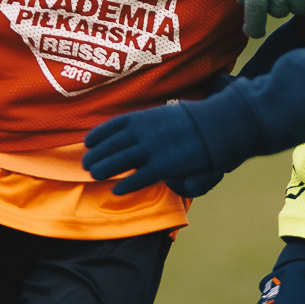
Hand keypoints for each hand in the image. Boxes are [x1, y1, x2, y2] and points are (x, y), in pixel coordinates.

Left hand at [83, 102, 219, 195]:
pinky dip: (125, 185)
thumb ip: (148, 124)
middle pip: (110, 146)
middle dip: (96, 156)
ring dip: (104, 169)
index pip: (111, 127)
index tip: (87, 143)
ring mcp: (151, 150)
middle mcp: (142, 132)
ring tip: (95, 175)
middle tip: (86, 164)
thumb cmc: (194, 120)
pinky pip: (138, 179)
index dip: (97, 136)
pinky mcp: (163, 166)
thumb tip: (136, 133)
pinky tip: (117, 190)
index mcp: (142, 117)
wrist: (218, 125)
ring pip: (119, 162)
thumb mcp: (165, 113)